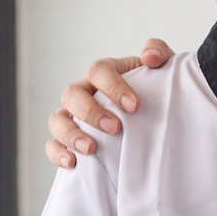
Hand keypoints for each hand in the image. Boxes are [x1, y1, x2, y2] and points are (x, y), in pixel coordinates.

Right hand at [46, 39, 175, 168]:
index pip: (98, 71)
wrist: (156, 117)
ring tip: (91, 149)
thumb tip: (150, 57)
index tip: (134, 106)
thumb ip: (159, 52)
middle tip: (115, 128)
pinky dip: (58, 153)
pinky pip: (53, 144)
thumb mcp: (163, 69)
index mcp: (104, 73)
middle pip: (72, 94)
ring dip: (71, 134)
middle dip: (91, 112)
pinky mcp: (68, 139)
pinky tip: (73, 163)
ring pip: (57, 119)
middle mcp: (84, 91)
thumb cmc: (156, 91)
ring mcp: (72, 115)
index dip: (113, 87)